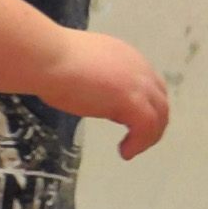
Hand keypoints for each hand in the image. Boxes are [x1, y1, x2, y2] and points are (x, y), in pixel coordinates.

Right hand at [40, 30, 170, 159]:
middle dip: (153, 124)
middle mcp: (138, 67)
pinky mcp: (132, 101)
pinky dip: (139, 143)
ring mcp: (137, 83)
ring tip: (132, 150)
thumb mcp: (83, 70)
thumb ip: (99, 82)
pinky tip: (124, 152)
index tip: (132, 123)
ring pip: (159, 116)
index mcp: (126, 56)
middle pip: (160, 101)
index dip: (146, 106)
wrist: (47, 58)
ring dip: (148, 136)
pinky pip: (147, 128)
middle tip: (138, 142)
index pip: (149, 84)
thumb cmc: (52, 62)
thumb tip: (98, 99)